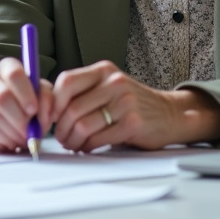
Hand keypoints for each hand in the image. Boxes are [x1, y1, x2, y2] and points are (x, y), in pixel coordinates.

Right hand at [0, 57, 54, 152]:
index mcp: (6, 68)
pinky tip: (10, 140)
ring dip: (12, 133)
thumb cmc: (27, 103)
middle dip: (20, 119)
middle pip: (2, 98)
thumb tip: (42, 115)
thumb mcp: (41, 95)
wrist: (4, 116)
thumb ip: (46, 100)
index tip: (33, 110)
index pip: (14, 73)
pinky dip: (2, 140)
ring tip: (22, 138)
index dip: (25, 92)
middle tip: (30, 131)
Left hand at [50, 60, 219, 151]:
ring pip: (82, 125)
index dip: (53, 102)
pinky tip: (87, 147)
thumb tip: (50, 109)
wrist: (169, 114)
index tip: (51, 116)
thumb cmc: (132, 103)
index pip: (66, 81)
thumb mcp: (109, 87)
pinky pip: (98, 138)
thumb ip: (84, 92)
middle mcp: (113, 83)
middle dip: (61, 128)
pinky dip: (87, 146)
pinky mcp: (132, 123)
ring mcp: (124, 102)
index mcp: (103, 71)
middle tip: (61, 137)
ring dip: (72, 140)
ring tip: (72, 144)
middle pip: (72, 107)